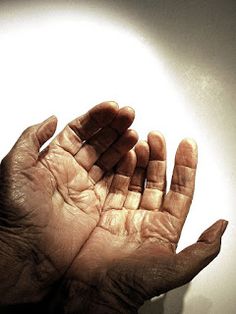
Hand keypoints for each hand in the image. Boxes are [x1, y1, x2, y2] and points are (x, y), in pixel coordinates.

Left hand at [0, 102, 137, 303]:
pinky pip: (116, 182)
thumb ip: (32, 139)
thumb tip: (51, 118)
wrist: (25, 255)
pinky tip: (135, 155)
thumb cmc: (15, 214)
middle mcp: (72, 171)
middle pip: (98, 142)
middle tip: (130, 115)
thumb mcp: (15, 168)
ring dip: (123, 144)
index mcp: (54, 159)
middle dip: (114, 126)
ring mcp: (87, 188)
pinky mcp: (98, 205)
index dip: (96, 118)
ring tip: (135, 132)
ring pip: (110, 159)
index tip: (112, 108)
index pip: (79, 131)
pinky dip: (127, 168)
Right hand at [60, 132, 227, 313]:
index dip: (185, 167)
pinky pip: (116, 185)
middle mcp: (148, 219)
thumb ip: (203, 248)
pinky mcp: (107, 213)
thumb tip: (222, 226)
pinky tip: (125, 156)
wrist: (96, 291)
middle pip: (158, 180)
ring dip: (140, 160)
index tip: (187, 146)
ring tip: (142, 141)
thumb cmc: (134, 284)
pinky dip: (120, 170)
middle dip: (160, 157)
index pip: (181, 191)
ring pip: (137, 179)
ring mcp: (126, 214)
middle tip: (158, 137)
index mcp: (166, 228)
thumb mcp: (176, 268)